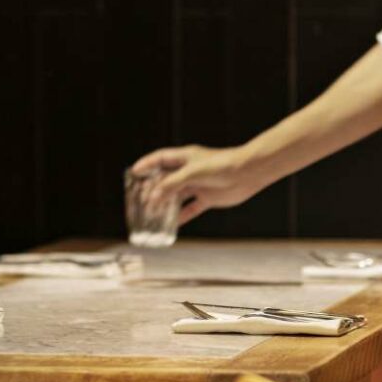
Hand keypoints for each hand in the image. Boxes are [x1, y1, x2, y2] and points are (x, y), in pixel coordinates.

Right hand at [129, 145, 270, 225]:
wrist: (248, 173)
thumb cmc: (221, 165)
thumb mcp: (192, 173)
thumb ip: (171, 184)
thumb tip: (153, 197)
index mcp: (185, 157)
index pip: (160, 159)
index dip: (146, 164)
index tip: (133, 172)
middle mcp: (190, 171)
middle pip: (166, 179)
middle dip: (153, 189)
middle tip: (140, 200)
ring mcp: (199, 184)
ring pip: (177, 195)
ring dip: (165, 204)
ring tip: (152, 214)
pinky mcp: (208, 198)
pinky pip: (191, 209)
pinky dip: (182, 216)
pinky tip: (173, 224)